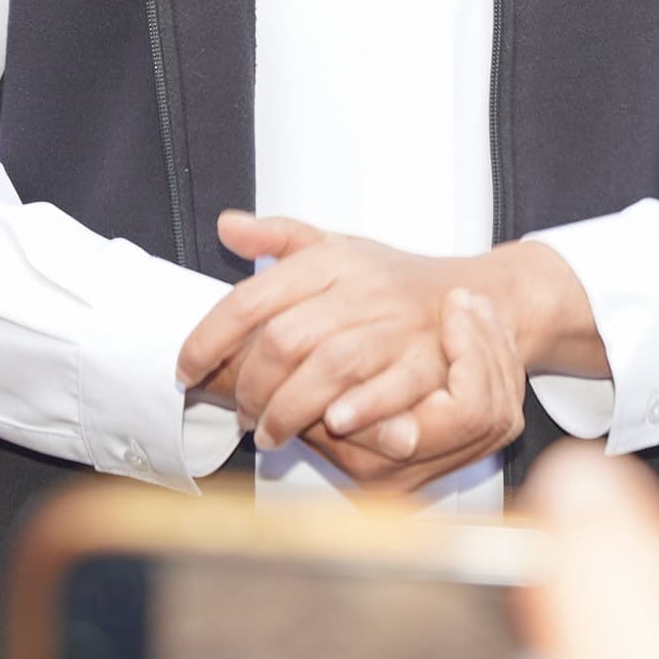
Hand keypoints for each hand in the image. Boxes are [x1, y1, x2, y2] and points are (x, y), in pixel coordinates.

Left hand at [175, 214, 583, 485]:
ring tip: (268, 433)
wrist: (473, 295)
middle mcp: (358, 289)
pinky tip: (327, 429)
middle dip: (249, 385)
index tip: (185, 370)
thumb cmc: (391, 278)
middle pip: (284, 338)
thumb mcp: (335, 244)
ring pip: (328, 366)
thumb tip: (226, 225)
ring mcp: (394, 325)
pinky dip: (353, 411)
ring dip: (290, 409)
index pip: (250, 298)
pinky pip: (385, 388)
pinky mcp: (427, 359)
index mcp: (327, 261)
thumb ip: (279, 237)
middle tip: (237, 412)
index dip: (209, 337)